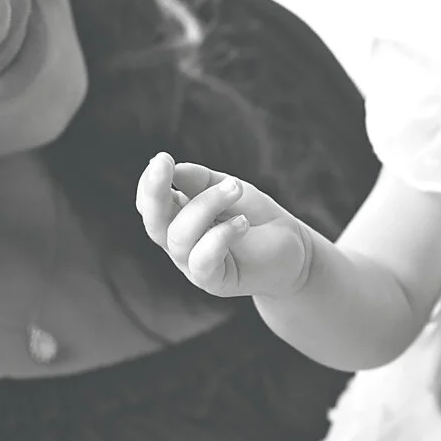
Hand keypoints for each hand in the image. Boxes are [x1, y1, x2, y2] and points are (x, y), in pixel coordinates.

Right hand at [135, 152, 310, 297]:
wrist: (292, 250)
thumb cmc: (255, 216)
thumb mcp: (230, 190)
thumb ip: (202, 181)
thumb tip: (174, 170)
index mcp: (177, 218)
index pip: (149, 204)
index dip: (149, 184)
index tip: (163, 159)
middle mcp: (179, 243)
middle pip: (154, 222)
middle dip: (155, 192)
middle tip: (164, 162)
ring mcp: (193, 265)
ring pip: (180, 237)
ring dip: (205, 205)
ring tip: (235, 188)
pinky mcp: (214, 282)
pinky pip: (203, 260)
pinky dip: (220, 236)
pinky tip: (242, 222)